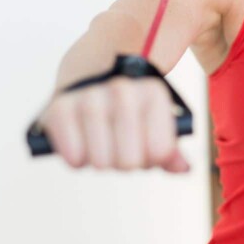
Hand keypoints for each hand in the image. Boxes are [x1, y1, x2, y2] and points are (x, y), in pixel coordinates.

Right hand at [37, 76, 190, 172]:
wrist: (92, 74)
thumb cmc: (130, 108)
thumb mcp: (156, 120)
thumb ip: (171, 150)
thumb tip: (184, 169)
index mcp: (153, 92)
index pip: (160, 151)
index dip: (153, 158)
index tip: (147, 146)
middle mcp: (123, 90)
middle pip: (130, 161)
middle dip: (127, 162)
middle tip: (122, 147)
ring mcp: (90, 97)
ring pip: (101, 161)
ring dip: (101, 161)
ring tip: (102, 145)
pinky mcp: (60, 106)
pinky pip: (73, 157)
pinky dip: (77, 160)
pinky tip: (81, 146)